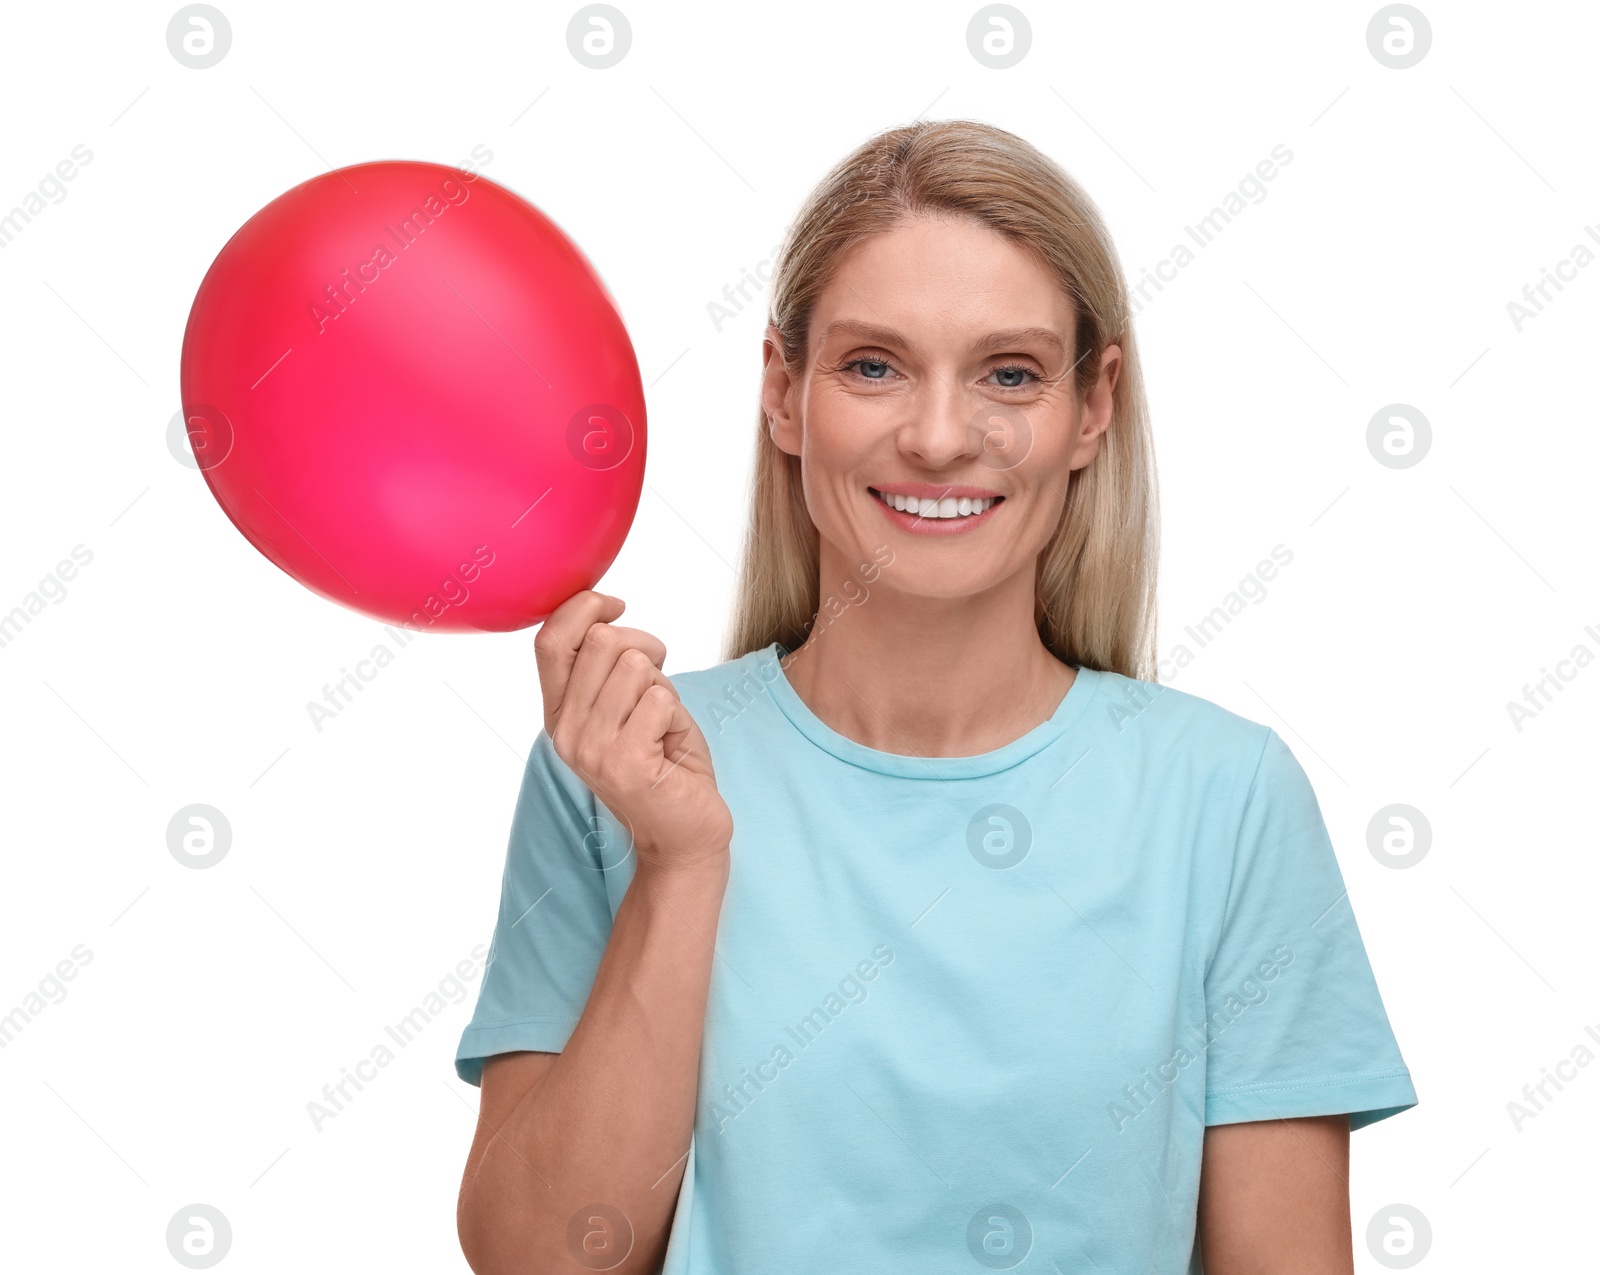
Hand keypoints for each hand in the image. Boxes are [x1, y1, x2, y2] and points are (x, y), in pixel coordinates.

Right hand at [535, 591, 732, 873]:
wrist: (683, 833)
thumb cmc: (663, 761)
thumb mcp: (624, 704)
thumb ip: (606, 666)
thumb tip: (605, 614)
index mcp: (558, 713)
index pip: (550, 638)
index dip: (585, 606)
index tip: (616, 605)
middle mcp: (565, 731)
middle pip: (603, 641)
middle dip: (645, 648)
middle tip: (657, 685)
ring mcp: (592, 749)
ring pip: (635, 665)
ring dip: (663, 687)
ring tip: (661, 724)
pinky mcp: (625, 764)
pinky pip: (660, 699)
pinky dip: (676, 715)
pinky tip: (669, 746)